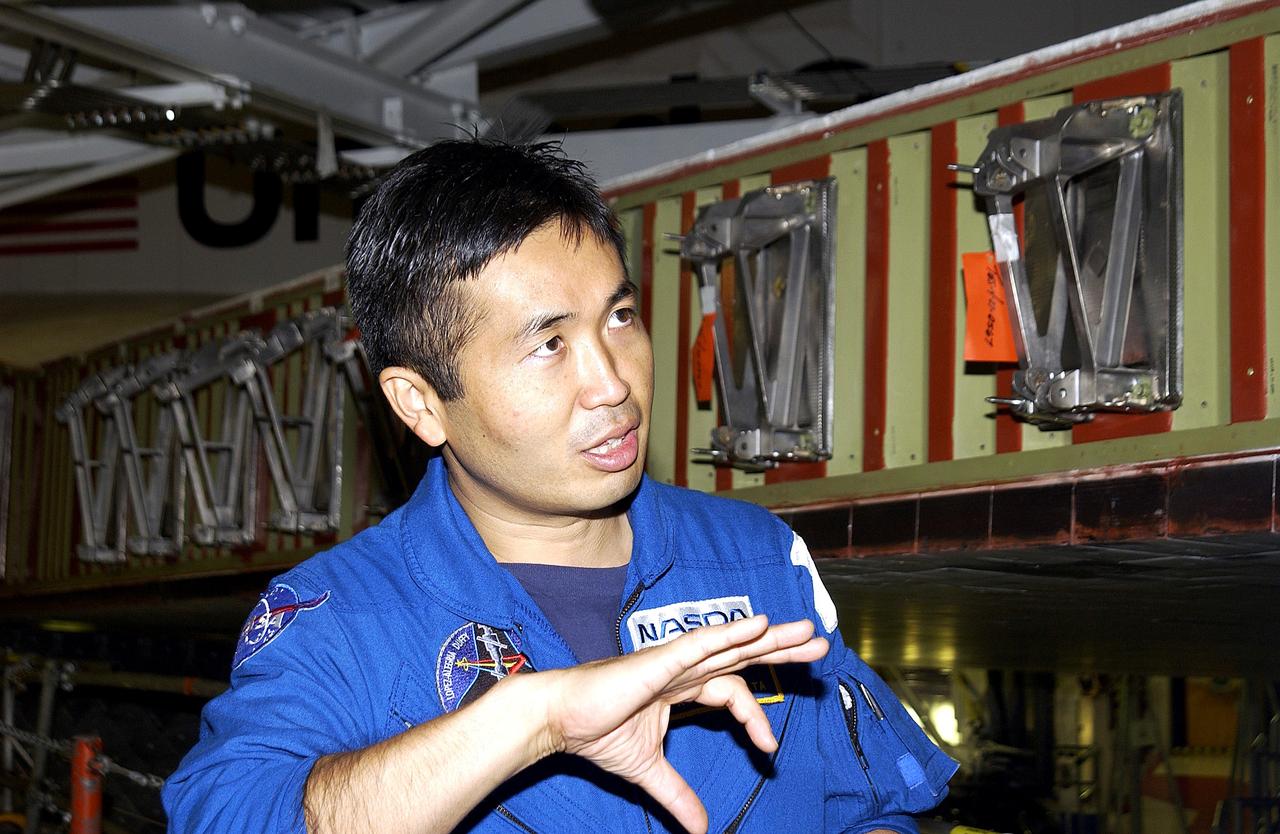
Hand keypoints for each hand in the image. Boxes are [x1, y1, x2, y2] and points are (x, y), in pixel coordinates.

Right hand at [542, 615, 827, 833]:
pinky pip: (701, 643)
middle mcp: (684, 668)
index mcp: (682, 686)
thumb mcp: (648, 770)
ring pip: (731, 643)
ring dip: (770, 637)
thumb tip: (700, 829)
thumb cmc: (596, 733)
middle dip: (781, 650)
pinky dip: (730, 633)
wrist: (560, 720)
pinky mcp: (659, 660)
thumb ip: (676, 794)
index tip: (768, 749)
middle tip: (820, 644)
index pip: (732, 691)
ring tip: (807, 632)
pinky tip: (759, 625)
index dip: (755, 717)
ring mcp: (673, 660)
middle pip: (742, 654)